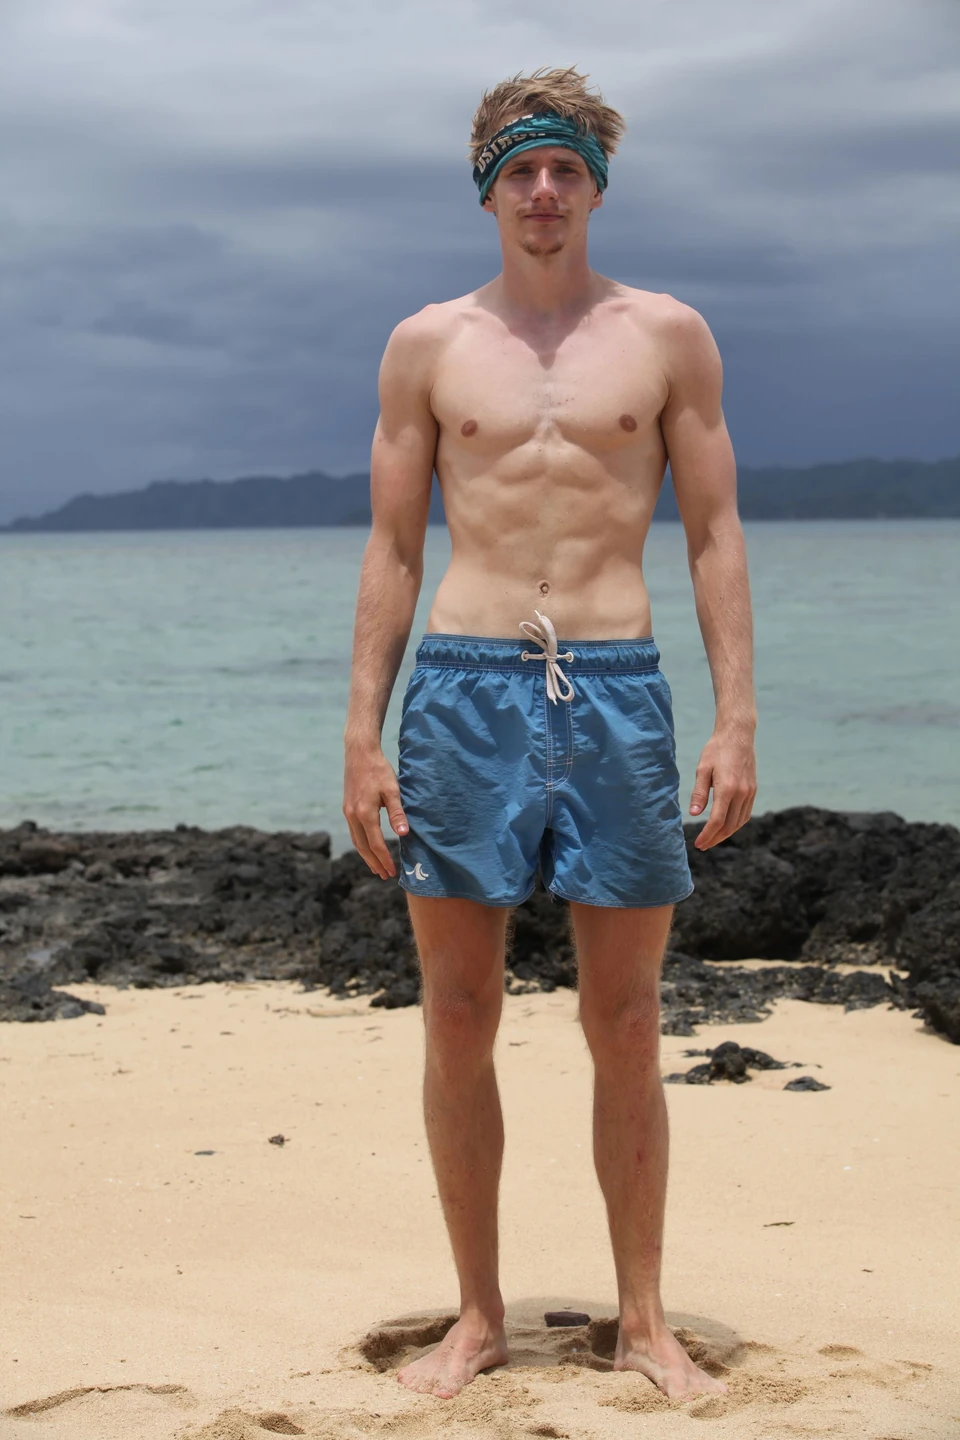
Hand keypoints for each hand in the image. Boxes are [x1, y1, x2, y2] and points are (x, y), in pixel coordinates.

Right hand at [342, 747, 408, 878]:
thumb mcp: (392, 790)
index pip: (376, 843)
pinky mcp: (347, 807)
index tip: (392, 871)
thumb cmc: (379, 770)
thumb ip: (397, 813)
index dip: (384, 859)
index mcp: (365, 813)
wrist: (359, 753)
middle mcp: (353, 815)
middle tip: (384, 875)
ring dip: (366, 855)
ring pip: (356, 840)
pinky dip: (361, 844)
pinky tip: (367, 846)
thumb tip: (403, 835)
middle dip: (374, 862)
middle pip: (363, 847)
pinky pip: (353, 832)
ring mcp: (347, 812)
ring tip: (375, 866)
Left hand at [689, 727, 756, 849]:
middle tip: (703, 845)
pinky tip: (726, 826)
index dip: (707, 835)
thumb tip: (694, 814)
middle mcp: (741, 793)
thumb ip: (699, 793)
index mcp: (727, 788)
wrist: (738, 735)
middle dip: (715, 838)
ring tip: (712, 839)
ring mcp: (750, 792)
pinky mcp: (753, 790)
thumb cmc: (716, 750)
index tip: (698, 844)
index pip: (717, 820)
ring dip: (726, 834)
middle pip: (729, 825)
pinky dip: (735, 824)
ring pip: (739, 822)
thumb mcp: (703, 769)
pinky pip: (745, 814)